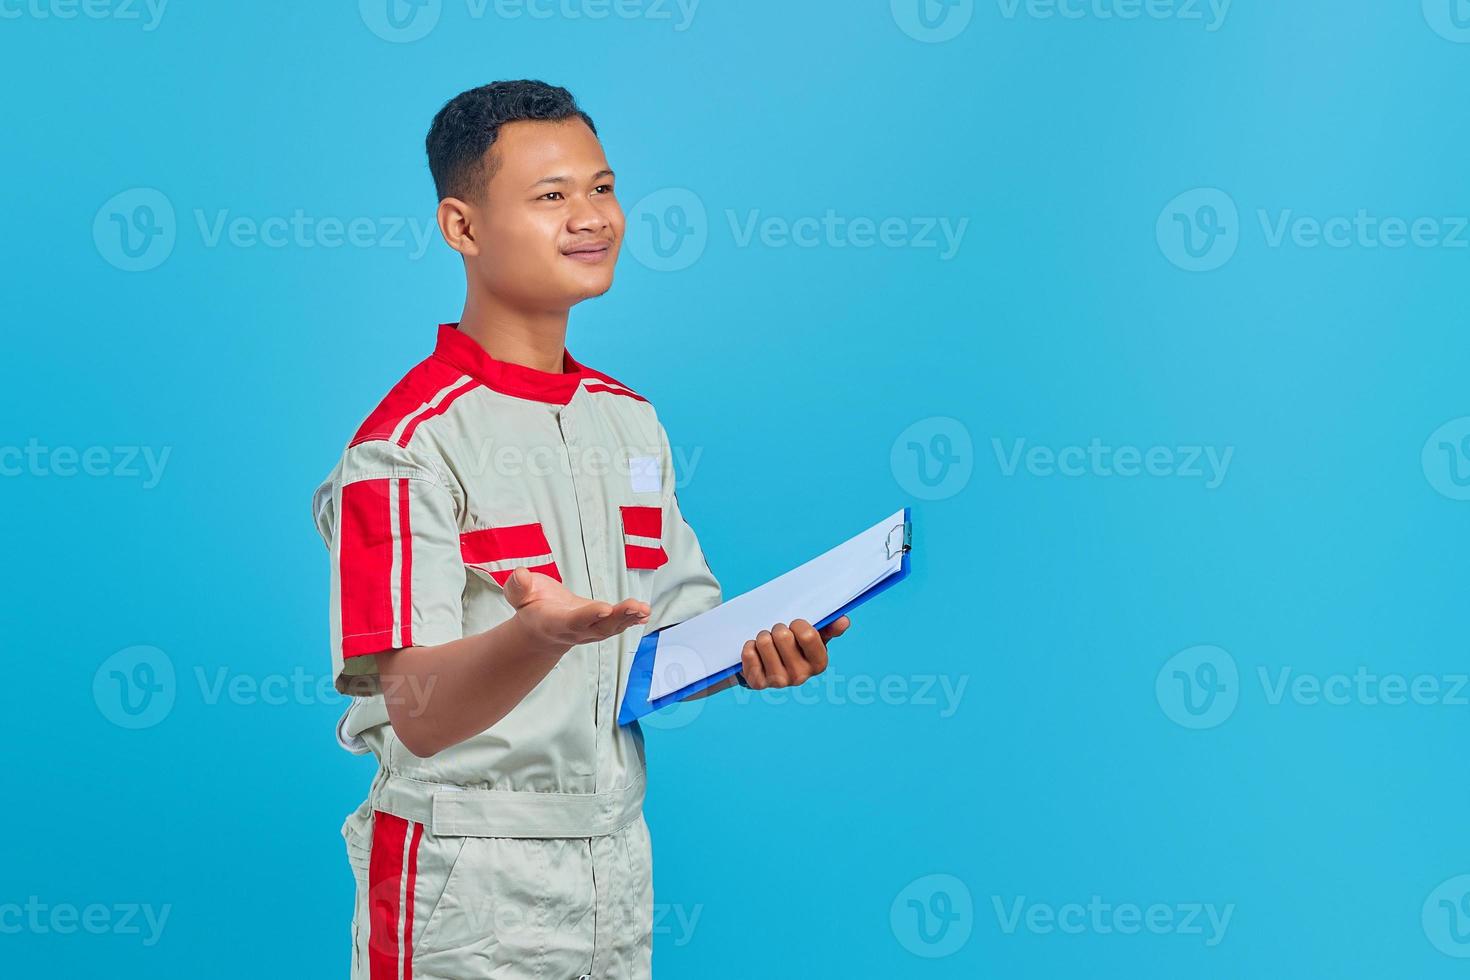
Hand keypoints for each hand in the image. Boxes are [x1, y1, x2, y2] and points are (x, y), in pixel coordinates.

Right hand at [503, 567, 649, 651]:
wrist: (541, 629)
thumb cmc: (530, 606)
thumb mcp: (518, 595)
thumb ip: (518, 586)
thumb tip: (520, 574)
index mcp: (555, 623)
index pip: (573, 620)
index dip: (589, 615)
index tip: (604, 608)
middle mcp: (576, 630)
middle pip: (599, 627)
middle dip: (618, 618)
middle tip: (635, 607)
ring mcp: (590, 630)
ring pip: (612, 627)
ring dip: (629, 618)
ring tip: (644, 609)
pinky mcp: (600, 625)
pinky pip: (618, 625)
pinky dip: (632, 620)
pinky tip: (645, 613)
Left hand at [738, 616, 850, 688]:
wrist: (770, 667)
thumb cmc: (795, 648)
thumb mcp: (815, 638)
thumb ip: (830, 628)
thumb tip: (844, 620)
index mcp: (818, 664)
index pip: (808, 634)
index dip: (798, 624)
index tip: (795, 626)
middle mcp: (800, 676)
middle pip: (783, 636)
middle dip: (778, 628)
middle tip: (779, 635)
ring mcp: (778, 682)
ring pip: (764, 642)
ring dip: (763, 636)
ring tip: (767, 643)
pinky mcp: (758, 683)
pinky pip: (749, 654)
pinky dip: (749, 647)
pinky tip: (756, 652)